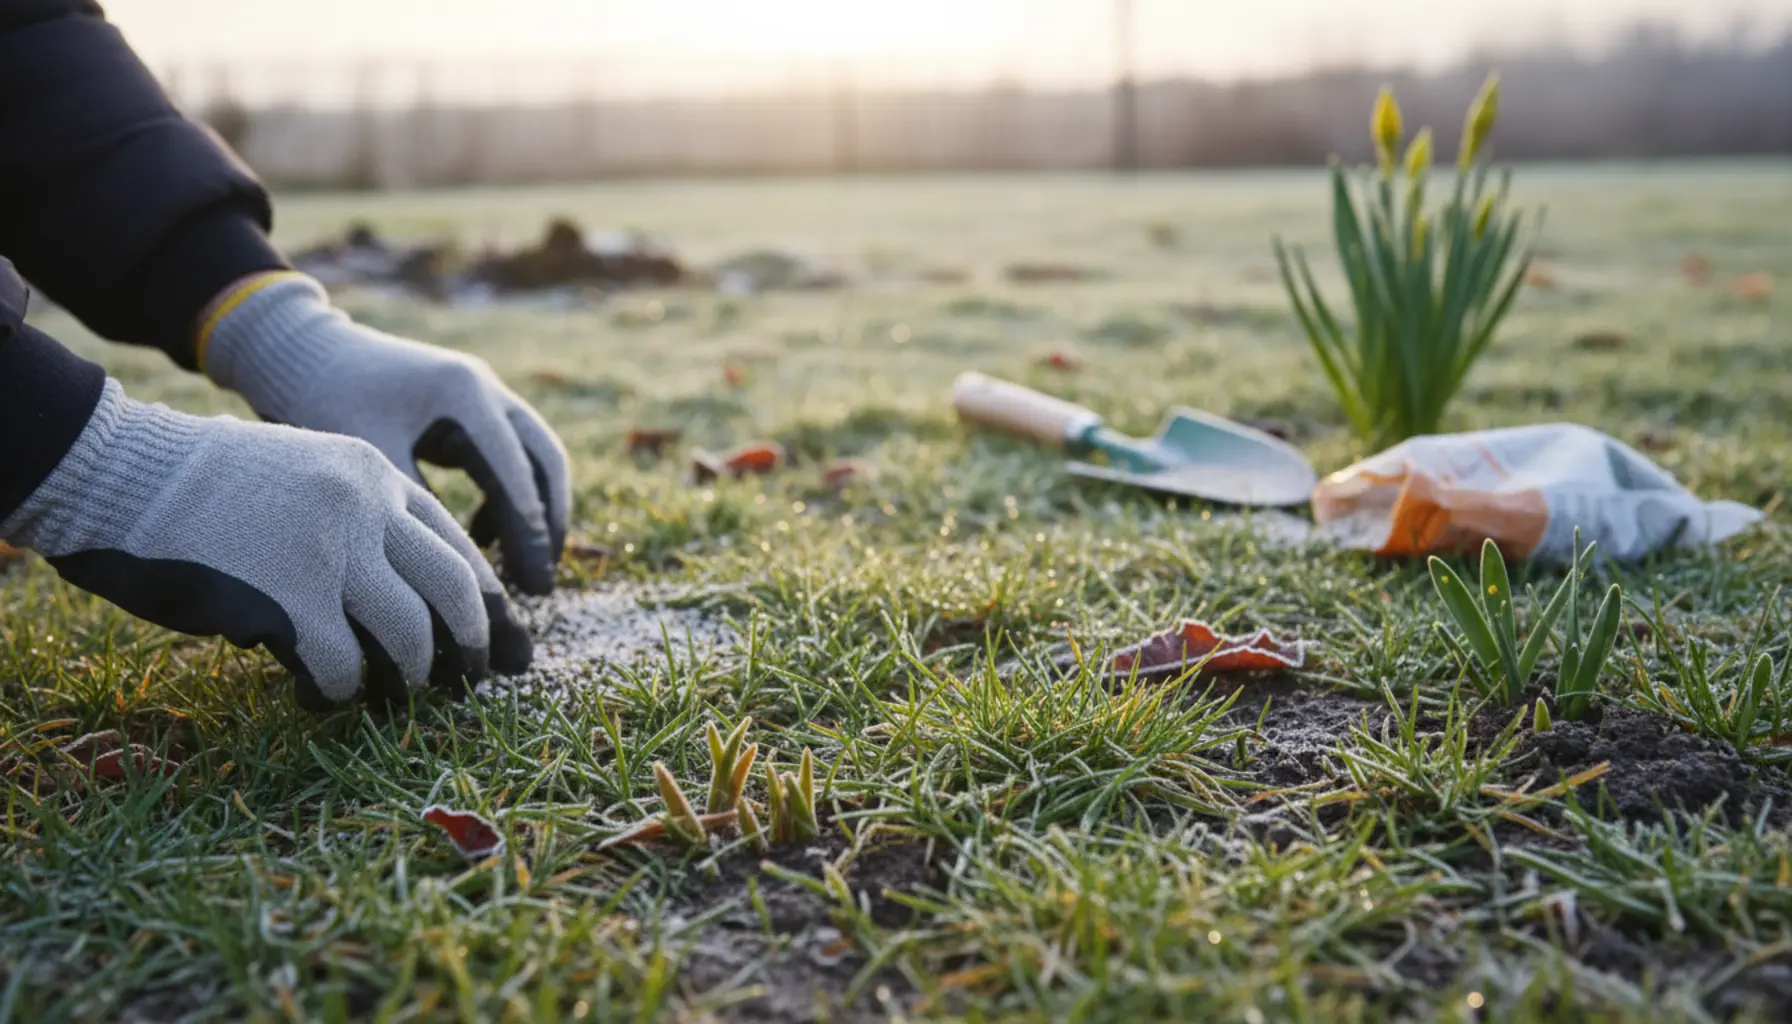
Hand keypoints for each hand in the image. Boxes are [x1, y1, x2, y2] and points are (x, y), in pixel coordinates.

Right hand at [0, 381, 532, 708]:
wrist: (126, 474)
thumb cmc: (204, 485)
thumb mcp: (302, 470)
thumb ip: (356, 517)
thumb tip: (401, 591)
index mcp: (373, 475)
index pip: (454, 541)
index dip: (481, 595)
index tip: (495, 630)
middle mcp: (366, 509)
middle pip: (455, 588)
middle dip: (474, 640)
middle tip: (476, 676)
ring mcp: (332, 554)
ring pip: (411, 633)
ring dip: (411, 674)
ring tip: (396, 692)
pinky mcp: (291, 601)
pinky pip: (343, 666)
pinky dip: (340, 691)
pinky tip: (322, 695)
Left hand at [201, 273, 570, 593]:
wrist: (294, 350)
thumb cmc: (320, 399)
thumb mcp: (368, 460)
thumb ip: (415, 509)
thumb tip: (454, 579)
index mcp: (464, 393)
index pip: (516, 473)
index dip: (528, 536)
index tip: (530, 588)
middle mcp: (483, 387)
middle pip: (544, 462)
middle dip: (547, 525)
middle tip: (538, 582)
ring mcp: (479, 392)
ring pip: (532, 459)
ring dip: (531, 512)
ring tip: (518, 568)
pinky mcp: (464, 406)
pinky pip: (505, 456)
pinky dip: (502, 497)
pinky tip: (476, 536)